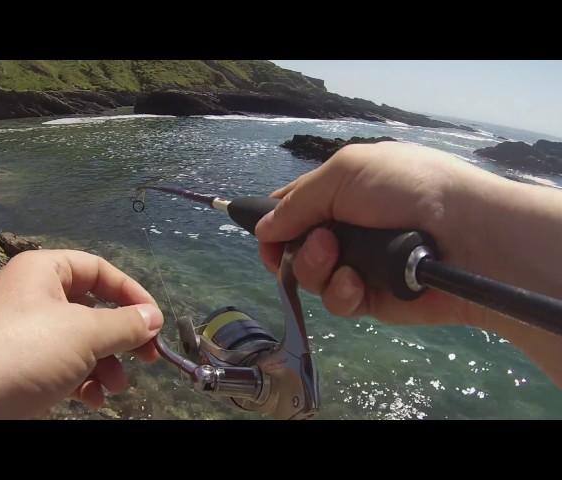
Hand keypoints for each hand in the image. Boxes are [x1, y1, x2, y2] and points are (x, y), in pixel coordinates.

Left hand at [0, 249, 162, 418]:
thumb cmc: (24, 352)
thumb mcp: (84, 334)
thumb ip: (125, 324)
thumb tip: (155, 318)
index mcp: (45, 271)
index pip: (99, 270)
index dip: (132, 293)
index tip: (156, 321)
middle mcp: (36, 297)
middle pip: (94, 308)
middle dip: (123, 336)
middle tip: (149, 357)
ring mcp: (28, 333)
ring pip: (82, 341)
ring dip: (106, 364)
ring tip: (117, 387)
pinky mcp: (22, 366)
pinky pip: (64, 365)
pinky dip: (83, 380)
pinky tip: (93, 399)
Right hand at [257, 141, 501, 326]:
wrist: (467, 237)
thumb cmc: (406, 190)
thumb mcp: (346, 173)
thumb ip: (298, 201)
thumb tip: (263, 229)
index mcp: (338, 192)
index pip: (291, 207)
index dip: (272, 222)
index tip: (264, 235)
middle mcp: (343, 228)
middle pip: (291, 247)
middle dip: (292, 248)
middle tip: (319, 243)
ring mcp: (354, 264)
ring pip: (309, 277)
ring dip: (316, 268)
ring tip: (341, 257)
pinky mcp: (368, 298)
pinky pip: (336, 302)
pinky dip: (341, 292)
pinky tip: (358, 283)